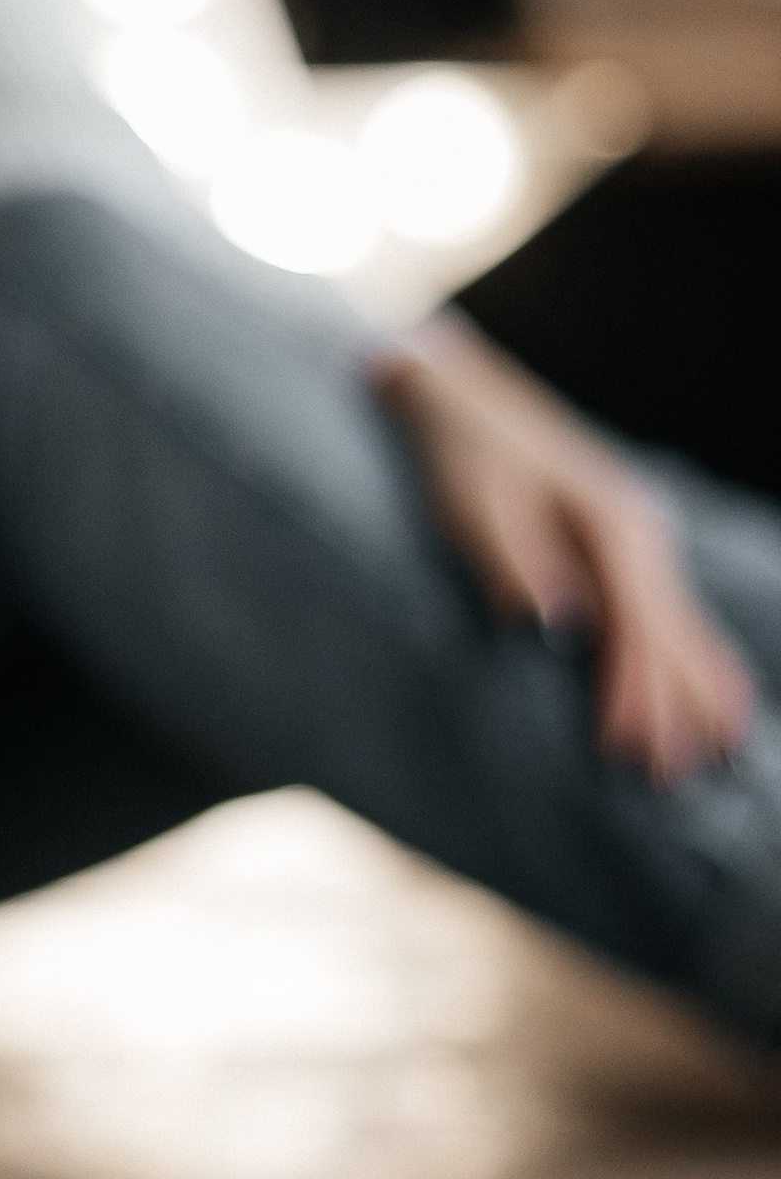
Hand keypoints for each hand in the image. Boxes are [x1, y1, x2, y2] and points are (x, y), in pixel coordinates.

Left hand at [373, 317, 755, 786]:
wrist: (458, 398)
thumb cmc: (460, 454)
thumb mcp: (474, 504)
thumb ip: (514, 564)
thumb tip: (558, 625)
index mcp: (609, 522)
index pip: (634, 624)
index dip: (633, 691)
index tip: (622, 750)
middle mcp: (639, 530)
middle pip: (669, 633)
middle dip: (671, 709)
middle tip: (669, 781)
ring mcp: (640, 536)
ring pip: (683, 625)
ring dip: (696, 691)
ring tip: (718, 756)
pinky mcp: (624, 545)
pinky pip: (674, 612)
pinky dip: (698, 658)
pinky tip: (720, 700)